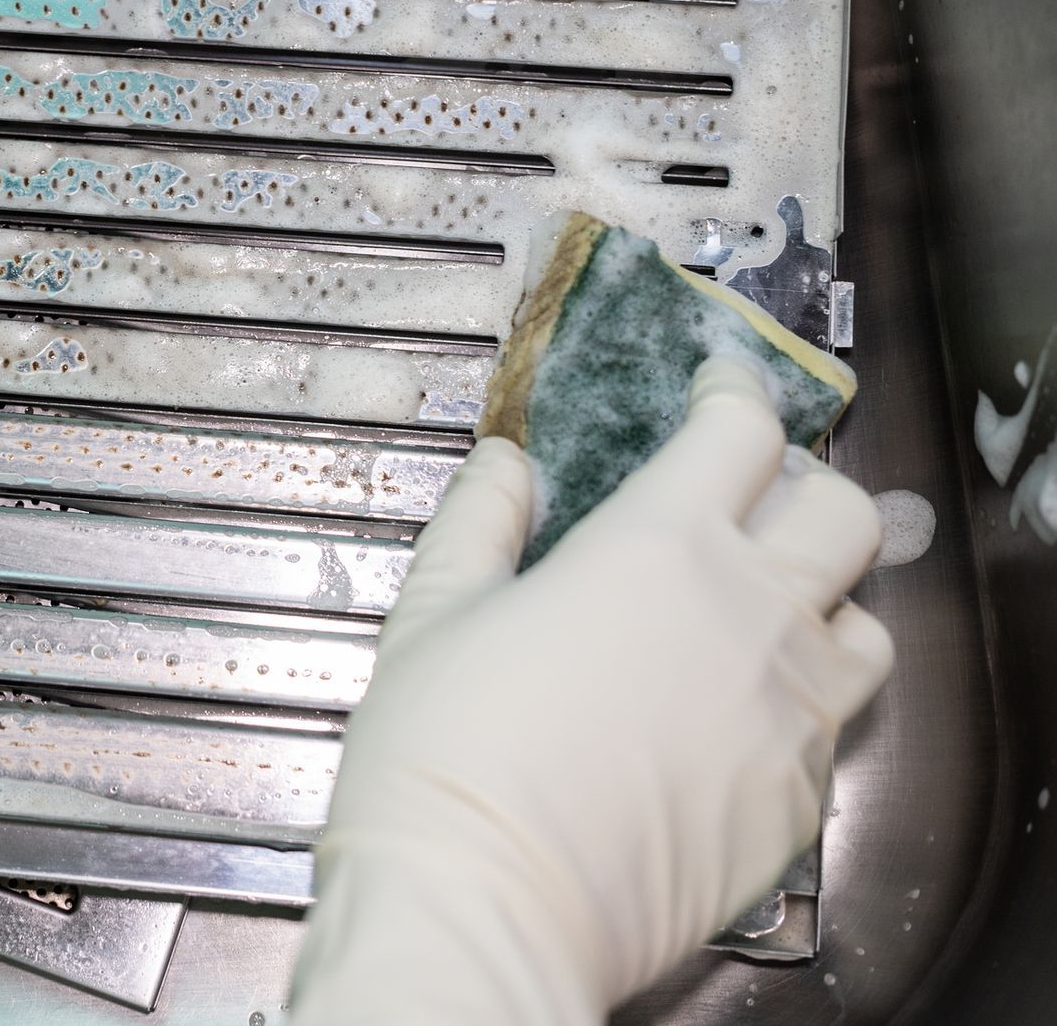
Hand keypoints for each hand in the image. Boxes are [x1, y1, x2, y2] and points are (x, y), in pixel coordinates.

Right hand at [290, 357, 893, 1024]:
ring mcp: (790, 712)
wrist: (485, 908)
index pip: (741, 431)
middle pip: (841, 511)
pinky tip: (730, 720)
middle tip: (744, 506)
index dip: (732, 394)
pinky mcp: (800, 799)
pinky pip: (835, 728)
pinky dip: (799, 705)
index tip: (715, 392)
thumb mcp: (433, 614)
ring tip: (759, 617)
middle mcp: (751, 615)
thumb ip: (480, 522)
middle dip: (798, 490)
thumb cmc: (444, 760)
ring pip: (867, 622)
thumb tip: (505, 465)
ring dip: (822, 602)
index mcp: (658, 545)